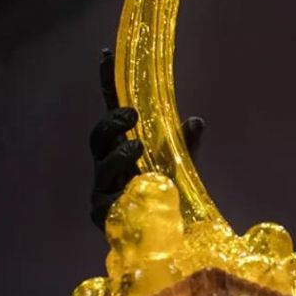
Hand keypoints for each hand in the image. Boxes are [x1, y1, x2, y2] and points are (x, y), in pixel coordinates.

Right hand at [88, 48, 203, 229]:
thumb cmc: (173, 198)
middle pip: (99, 135)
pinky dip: (119, 182)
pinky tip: (135, 179)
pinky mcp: (104, 212)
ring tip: (137, 147)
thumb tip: (196, 120)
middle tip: (132, 114)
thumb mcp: (183, 165)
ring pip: (101, 162)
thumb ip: (187, 143)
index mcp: (124, 147)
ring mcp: (104, 188)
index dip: (109, 84)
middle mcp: (109, 165)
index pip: (113, 111)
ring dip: (118, 150)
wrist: (173, 240)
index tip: (106, 55)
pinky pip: (105, 193)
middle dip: (111, 121)